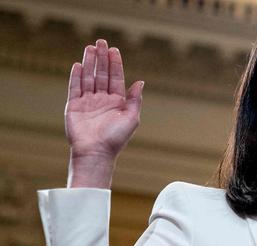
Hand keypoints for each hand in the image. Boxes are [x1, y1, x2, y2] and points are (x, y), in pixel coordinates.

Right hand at [65, 39, 143, 160]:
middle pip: (101, 74)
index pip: (116, 78)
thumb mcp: (131, 118)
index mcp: (117, 102)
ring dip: (89, 63)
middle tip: (101, 41)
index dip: (115, 64)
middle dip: (102, 58)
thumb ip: (135, 99)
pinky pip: (75, 88)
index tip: (114, 50)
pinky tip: (79, 65)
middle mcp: (102, 100)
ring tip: (90, 47)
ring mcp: (88, 102)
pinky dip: (76, 76)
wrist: (96, 152)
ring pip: (88, 78)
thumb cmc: (116, 138)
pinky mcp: (74, 106)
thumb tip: (141, 82)